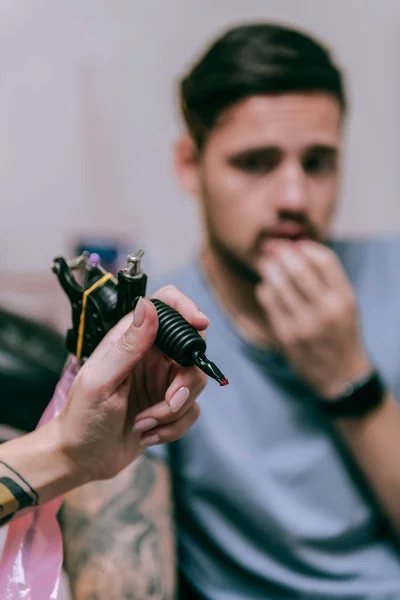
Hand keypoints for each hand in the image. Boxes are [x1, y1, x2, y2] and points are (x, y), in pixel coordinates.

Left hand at [54, 286, 208, 481]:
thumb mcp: (101, 380)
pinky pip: (191, 411)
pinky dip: (172, 427)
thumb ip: (129, 345)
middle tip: (170, 400)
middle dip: (186, 382)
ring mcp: (162, 381)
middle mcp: (151, 355)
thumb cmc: (82, 418)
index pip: (166, 305)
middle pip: (192, 350)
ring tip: (143, 423)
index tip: (200, 325)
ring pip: (195, 384)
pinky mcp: (169, 406)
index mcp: (132, 339)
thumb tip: (148, 306)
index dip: (187, 308)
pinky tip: (146, 433)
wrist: (81, 459)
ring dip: (173, 411)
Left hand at [256, 241, 371, 398]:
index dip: (305, 247)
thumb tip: (297, 248)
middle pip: (298, 267)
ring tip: (267, 264)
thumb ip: (328, 278)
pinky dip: (265, 289)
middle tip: (272, 249)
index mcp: (345, 298)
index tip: (295, 246)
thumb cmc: (341, 332)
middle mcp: (326, 309)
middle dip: (281, 253)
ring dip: (269, 268)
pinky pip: (268, 301)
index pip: (324, 259)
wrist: (340, 374)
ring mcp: (305, 323)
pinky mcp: (286, 335)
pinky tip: (267, 288)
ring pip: (278, 282)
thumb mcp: (346, 304)